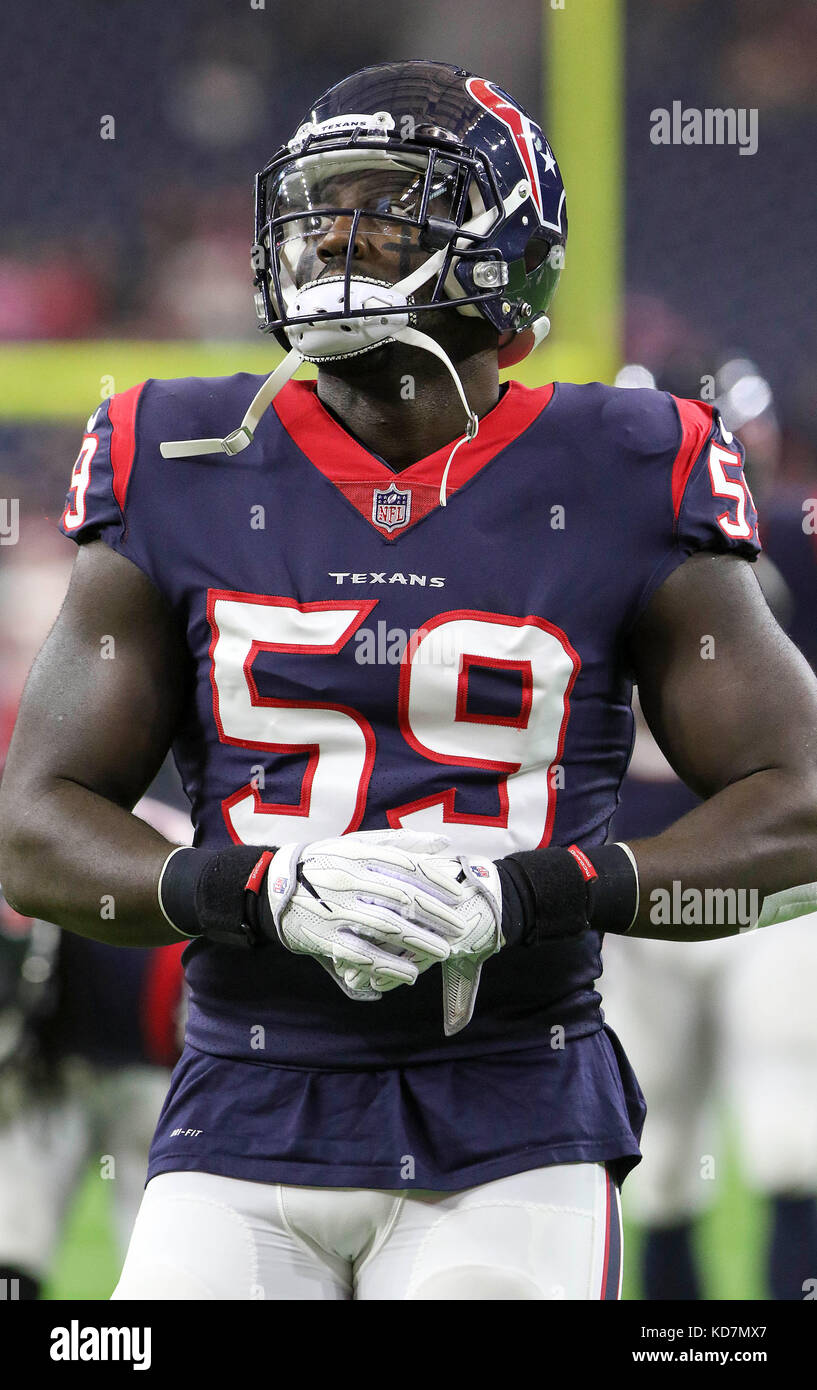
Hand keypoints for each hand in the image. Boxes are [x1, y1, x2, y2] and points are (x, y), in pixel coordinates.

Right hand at [292, 835, 503, 1032]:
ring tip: (444, 951)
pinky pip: (362, 954)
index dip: (437, 880)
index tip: (458, 894)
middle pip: (403, 897)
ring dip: (420, 941)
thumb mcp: (358, 844)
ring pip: (387, 927)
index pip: (408, 865)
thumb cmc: (327, 863)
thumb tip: (443, 843)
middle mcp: (350, 880)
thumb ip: (401, 843)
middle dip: (436, 914)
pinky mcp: (326, 937)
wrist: (276, 887)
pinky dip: (389, 966)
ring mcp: (337, 909)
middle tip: (460, 927)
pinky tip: (411, 974)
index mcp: (359, 854)